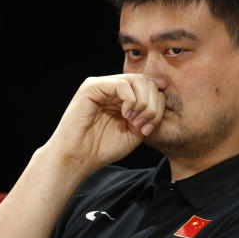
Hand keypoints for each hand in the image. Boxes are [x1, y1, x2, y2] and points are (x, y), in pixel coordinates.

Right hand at [45, 74, 164, 173]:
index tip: (149, 129)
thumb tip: (160, 102)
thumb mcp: (134, 133)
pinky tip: (126, 115)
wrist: (79, 157)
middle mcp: (114, 88)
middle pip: (147, 81)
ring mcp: (103, 86)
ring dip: (143, 102)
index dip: (157, 108)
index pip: (151, 89)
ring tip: (135, 120)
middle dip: (153, 105)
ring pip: (137, 80)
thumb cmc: (102, 148)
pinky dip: (131, 100)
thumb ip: (147, 116)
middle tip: (144, 125)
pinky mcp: (92, 87)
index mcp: (124, 98)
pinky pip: (122, 84)